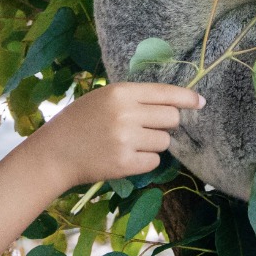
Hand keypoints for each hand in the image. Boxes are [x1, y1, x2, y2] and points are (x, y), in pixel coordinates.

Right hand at [35, 82, 203, 186]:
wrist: (54, 153)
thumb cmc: (79, 122)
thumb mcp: (103, 98)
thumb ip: (134, 98)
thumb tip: (173, 105)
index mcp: (121, 92)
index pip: (165, 93)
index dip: (186, 98)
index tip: (200, 102)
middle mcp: (126, 114)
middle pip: (171, 118)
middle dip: (165, 124)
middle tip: (146, 128)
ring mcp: (126, 140)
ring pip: (164, 142)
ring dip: (153, 144)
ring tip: (128, 143)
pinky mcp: (125, 163)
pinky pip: (154, 162)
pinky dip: (145, 161)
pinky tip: (125, 157)